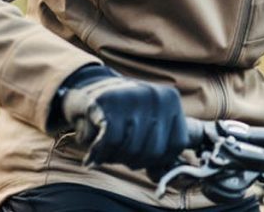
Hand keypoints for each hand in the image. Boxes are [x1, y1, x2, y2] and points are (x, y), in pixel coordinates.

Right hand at [55, 65, 187, 169]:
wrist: (86, 87)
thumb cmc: (120, 114)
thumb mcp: (147, 125)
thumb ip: (160, 150)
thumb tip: (159, 176)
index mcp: (171, 100)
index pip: (177, 144)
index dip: (160, 159)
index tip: (144, 158)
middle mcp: (156, 96)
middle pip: (154, 151)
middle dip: (134, 160)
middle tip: (119, 153)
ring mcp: (133, 96)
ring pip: (132, 149)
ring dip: (114, 158)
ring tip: (106, 148)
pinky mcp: (107, 101)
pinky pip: (110, 142)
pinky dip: (99, 154)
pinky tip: (94, 153)